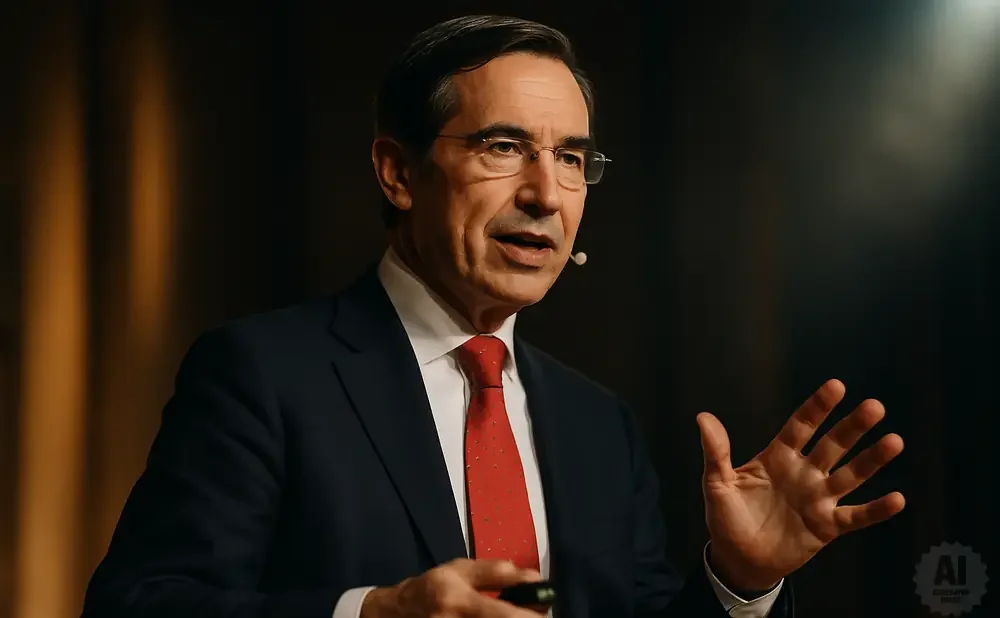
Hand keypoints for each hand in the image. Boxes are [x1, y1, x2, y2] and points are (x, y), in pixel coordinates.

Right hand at [360, 558, 545, 617]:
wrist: (396, 612)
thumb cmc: (432, 587)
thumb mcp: (461, 570)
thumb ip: (497, 573)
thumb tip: (534, 578)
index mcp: (459, 601)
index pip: (504, 616)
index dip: (531, 615)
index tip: (544, 609)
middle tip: (532, 613)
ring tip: (514, 615)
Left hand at [698, 379, 904, 590]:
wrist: (738, 558)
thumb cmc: (728, 517)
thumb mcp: (717, 483)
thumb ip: (716, 452)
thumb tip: (703, 417)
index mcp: (778, 458)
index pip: (801, 426)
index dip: (817, 407)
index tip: (836, 386)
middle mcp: (804, 473)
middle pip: (833, 445)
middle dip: (853, 427)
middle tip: (874, 406)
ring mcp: (819, 498)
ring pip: (851, 475)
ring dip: (872, 460)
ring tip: (894, 441)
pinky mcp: (827, 526)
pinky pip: (856, 516)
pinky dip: (876, 510)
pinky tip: (898, 498)